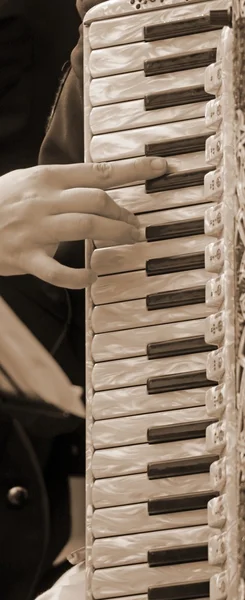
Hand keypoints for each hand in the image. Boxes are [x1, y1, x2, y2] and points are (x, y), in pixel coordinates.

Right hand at [0, 157, 166, 288]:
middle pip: (98, 201)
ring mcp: (35, 229)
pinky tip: (92, 276)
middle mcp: (44, 200)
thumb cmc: (2, 201)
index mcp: (47, 178)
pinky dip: (79, 276)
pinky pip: (57, 271)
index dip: (134, 169)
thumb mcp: (30, 180)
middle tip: (137, 224)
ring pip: (86, 228)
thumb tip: (100, 185)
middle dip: (125, 213)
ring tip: (130, 240)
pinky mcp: (25, 258)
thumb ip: (63, 182)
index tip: (160, 167)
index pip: (99, 171)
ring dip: (115, 234)